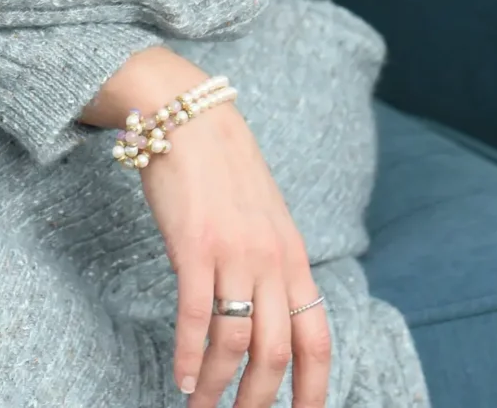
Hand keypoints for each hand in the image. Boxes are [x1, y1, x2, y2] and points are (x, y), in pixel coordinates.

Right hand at [139, 103, 328, 407]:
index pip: (316, 338)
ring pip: (234, 341)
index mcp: (293, 259)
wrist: (192, 118)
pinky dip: (187, 353)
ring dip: (216, 385)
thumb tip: (276, 315)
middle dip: (260, 400)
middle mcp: (271, 261)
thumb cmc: (225, 171)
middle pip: (276, 352)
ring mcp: (233, 254)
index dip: (315, 387)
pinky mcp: (194, 245)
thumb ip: (274, 265)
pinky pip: (193, 313)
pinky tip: (180, 377)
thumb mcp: (266, 220)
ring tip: (200, 407)